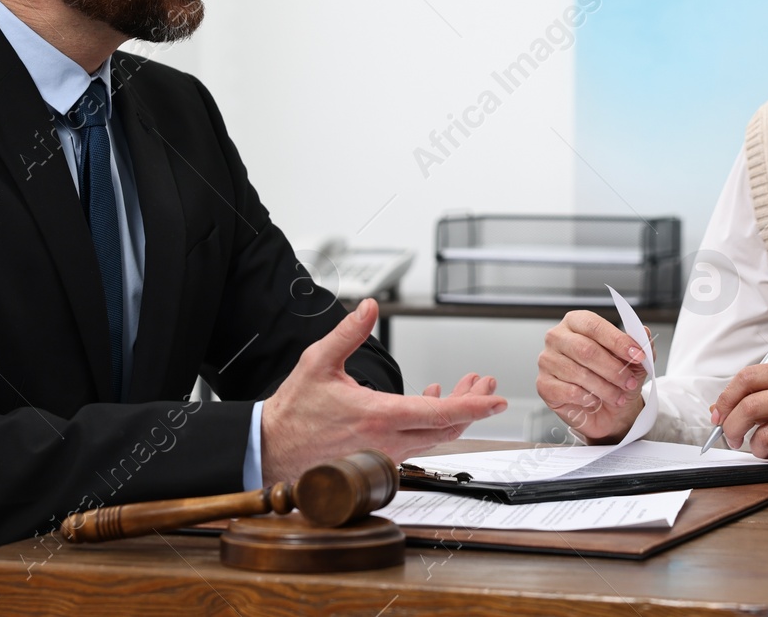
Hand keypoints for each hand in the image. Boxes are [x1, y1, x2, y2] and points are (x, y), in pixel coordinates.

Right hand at [260, 299, 506, 482]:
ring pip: (434, 436)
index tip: (496, 399)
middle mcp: (387, 440)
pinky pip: (417, 442)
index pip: (438, 414)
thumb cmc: (294, 410)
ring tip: (464, 386)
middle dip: (472, 404)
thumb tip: (370, 307)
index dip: (472, 405)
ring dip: (453, 411)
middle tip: (486, 384)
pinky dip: (431, 421)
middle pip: (446, 427)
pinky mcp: (379, 458)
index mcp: (378, 416)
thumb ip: (348, 333)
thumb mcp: (318, 362)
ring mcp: (385, 453)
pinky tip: (430, 400)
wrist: (272, 449)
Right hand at [536, 310, 649, 442]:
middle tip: (630, 382)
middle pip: (586, 349)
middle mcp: (557, 337)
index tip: (638, 355)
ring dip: (605, 388)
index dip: (618, 341)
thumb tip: (642, 332)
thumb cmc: (616, 379)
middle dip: (613, 369)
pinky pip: (568, 391)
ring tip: (617, 396)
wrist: (609, 411)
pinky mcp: (544, 384)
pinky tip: (594, 400)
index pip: (595, 326)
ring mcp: (547, 360)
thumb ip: (640, 344)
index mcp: (576, 322)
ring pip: (579, 373)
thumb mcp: (634, 361)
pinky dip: (588, 398)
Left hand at [712, 364, 767, 482]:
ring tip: (765, 449)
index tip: (719, 415)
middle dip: (731, 427)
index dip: (726, 397)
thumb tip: (720, 411)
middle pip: (750, 405)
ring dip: (755, 448)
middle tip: (731, 438)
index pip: (748, 377)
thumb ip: (761, 398)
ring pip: (763, 434)